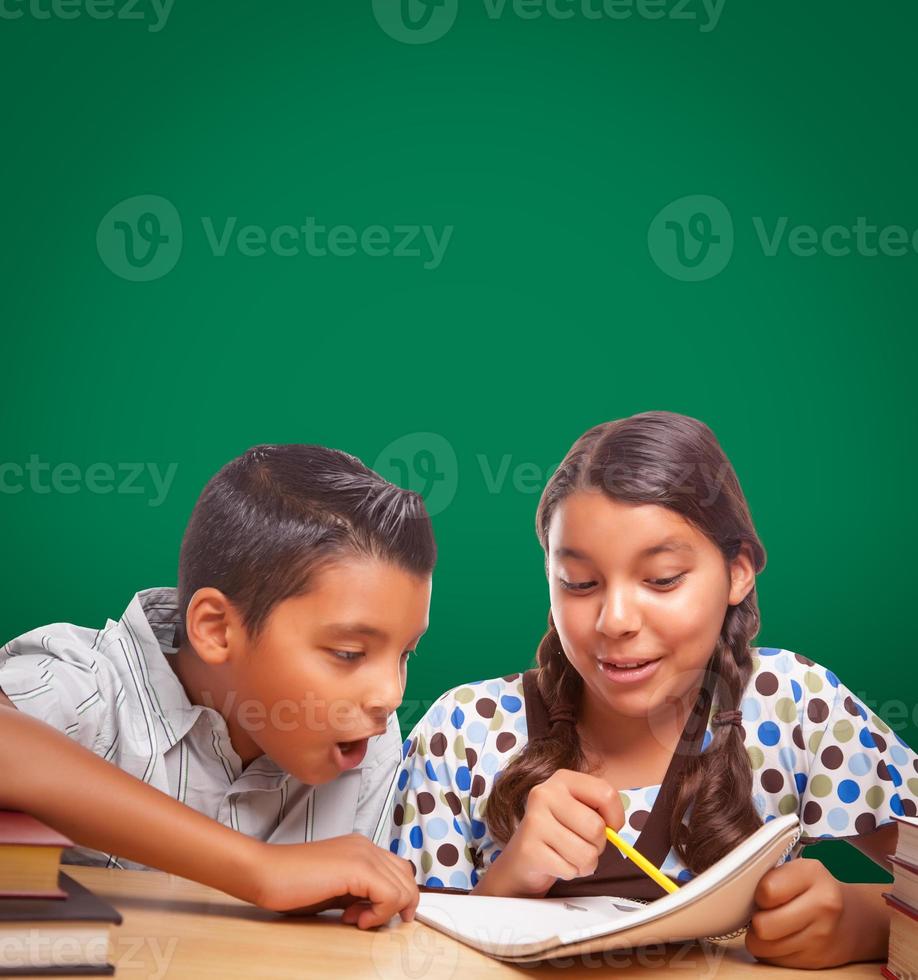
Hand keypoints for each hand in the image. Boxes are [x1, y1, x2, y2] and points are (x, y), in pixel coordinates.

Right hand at [246, 834, 418, 928]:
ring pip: (404, 888)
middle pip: (408, 878)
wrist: (266, 873)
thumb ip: (358, 895)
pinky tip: (355, 920)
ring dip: (386, 912)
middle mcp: (367, 847)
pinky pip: (390, 895)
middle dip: (396, 907)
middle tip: (367, 921)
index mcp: (362, 848)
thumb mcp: (335, 890)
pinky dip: (379, 914)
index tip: (375, 917)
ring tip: (357, 920)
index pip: (400, 871)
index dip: (397, 898)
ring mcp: (364, 854)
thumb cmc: (292, 884)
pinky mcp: (358, 868)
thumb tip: (375, 910)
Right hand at [476, 769, 624, 897]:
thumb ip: (601, 812)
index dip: (616, 817)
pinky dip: (569, 872)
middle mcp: (544, 793)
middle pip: (596, 828)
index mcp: (563, 779)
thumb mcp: (580, 811)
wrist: (522, 858)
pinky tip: (556, 862)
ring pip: (585, 853)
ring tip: (569, 854)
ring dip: (584, 862)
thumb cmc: (560, 832)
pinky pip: (569, 869)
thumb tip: (614, 830)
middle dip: (597, 845)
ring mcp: (534, 820)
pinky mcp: (528, 848)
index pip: (606, 793)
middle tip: (583, 843)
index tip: (609, 827)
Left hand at [746, 858, 850, 967]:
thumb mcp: (795, 869)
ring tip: (769, 925)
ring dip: (759, 938)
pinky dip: (771, 951)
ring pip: (764, 946)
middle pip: (763, 925)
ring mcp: (821, 936)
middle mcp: (822, 905)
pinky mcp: (815, 960)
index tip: (761, 894)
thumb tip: (735, 892)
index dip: (756, 894)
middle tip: (761, 913)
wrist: (852, 919)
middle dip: (754, 921)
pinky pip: (774, 960)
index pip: (767, 891)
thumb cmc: (809, 888)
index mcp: (812, 874)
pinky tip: (781, 939)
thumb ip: (769, 875)